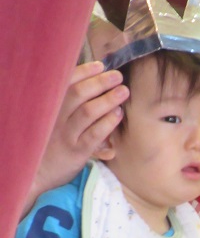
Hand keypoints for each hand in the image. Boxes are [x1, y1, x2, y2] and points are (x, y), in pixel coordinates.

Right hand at [29, 62, 128, 206]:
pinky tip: (118, 114)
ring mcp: (66, 135)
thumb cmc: (51, 141)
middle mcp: (56, 118)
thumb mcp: (53, 119)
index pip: (66, 82)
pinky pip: (94, 134)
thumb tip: (95, 80)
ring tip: (123, 92)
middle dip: (100, 82)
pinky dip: (107, 123)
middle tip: (117, 77)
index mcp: (50, 106)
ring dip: (108, 99)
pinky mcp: (77, 151)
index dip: (85, 71)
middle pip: (78, 93)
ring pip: (87, 112)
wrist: (39, 172)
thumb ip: (68, 103)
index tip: (101, 65)